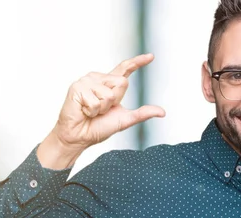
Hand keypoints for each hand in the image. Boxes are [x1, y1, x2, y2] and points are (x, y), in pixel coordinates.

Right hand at [38, 54, 165, 168]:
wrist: (79, 137)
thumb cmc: (98, 128)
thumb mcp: (125, 120)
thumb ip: (142, 113)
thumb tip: (162, 112)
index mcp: (109, 84)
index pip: (125, 69)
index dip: (138, 62)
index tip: (151, 56)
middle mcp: (98, 79)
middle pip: (122, 83)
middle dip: (114, 101)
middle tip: (101, 110)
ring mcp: (87, 81)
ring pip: (109, 94)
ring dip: (102, 108)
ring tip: (90, 111)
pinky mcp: (77, 87)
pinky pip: (95, 100)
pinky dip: (92, 110)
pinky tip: (83, 111)